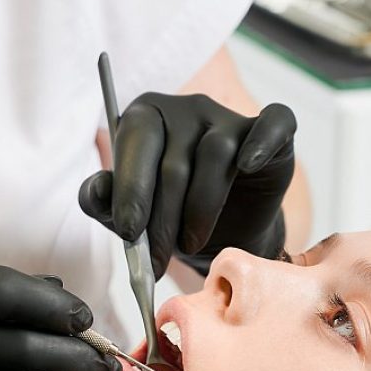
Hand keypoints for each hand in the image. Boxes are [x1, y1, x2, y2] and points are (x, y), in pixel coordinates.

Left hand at [79, 93, 296, 278]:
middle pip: (174, 160)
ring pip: (215, 156)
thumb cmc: (168, 219)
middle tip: (155, 261)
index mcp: (146, 118)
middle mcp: (187, 109)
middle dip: (161, 219)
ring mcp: (229, 117)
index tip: (128, 232)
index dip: (131, 188)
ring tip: (189, 246)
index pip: (137, 141)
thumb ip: (103, 203)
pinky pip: (274, 123)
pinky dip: (262, 142)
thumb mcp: (128, 218)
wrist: (220, 237)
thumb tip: (95, 190)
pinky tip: (247, 165)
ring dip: (200, 211)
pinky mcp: (272, 133)